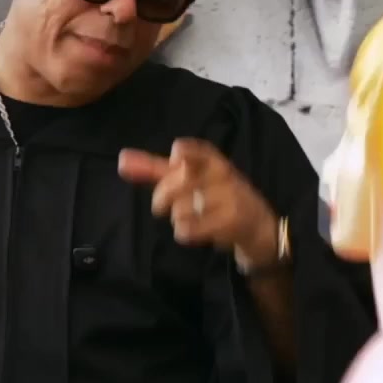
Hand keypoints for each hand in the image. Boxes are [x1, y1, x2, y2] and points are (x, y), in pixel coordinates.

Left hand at [118, 138, 276, 261]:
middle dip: (162, 196)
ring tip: (191, 220)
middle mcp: (224, 174)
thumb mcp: (190, 181)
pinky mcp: (233, 221)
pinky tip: (193, 232)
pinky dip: (185, 232)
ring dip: (177, 218)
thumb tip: (122, 159)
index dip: (183, 153)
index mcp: (213, 160)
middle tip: (162, 208)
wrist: (260, 229)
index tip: (174, 157)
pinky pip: (192, 227)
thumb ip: (155, 170)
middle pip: (180, 178)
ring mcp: (231, 198)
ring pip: (182, 207)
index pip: (193, 150)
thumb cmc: (218, 199)